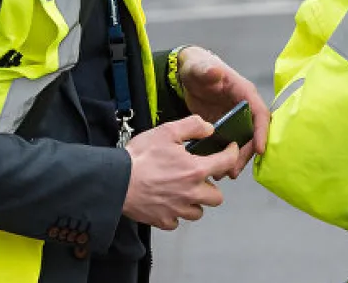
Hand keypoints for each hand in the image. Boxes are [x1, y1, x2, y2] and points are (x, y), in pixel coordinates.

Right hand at [121, 116, 238, 230]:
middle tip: (199, 178)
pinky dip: (175, 214)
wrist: (115, 180)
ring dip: (195, 203)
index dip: (231, 153)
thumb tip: (209, 129)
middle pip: (217, 197)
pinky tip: (167, 202)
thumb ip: (193, 126)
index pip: (227, 162)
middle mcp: (191, 192)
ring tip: (183, 191)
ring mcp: (178, 209)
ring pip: (198, 212)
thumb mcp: (167, 131)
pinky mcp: (163, 220)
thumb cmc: (140, 157)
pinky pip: (177, 221)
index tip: (228, 151)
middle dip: (211, 187)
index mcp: (196, 170)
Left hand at [177, 46, 270, 176]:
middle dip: (247, 153)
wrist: (189, 74)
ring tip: (225, 174)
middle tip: (233, 170)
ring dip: (237, 159)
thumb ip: (207, 70)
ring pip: (243, 142)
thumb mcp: (200, 68)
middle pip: (253, 133)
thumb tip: (215, 72)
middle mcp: (245, 107)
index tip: (260, 150)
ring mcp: (236, 118)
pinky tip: (216, 169)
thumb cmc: (197, 68)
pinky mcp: (226, 127)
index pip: (260, 114)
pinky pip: (231, 144)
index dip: (262, 132)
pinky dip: (225, 157)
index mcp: (244, 93)